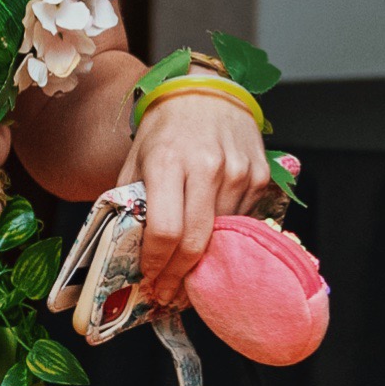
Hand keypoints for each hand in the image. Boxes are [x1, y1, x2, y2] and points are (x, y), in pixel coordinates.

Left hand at [126, 89, 274, 308]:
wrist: (206, 91)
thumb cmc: (166, 128)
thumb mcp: (137, 158)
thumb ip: (131, 200)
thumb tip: (124, 248)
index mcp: (167, 162)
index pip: (164, 230)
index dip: (157, 264)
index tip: (150, 280)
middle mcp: (206, 167)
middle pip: (196, 242)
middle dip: (180, 276)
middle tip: (169, 294)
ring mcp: (237, 172)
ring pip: (222, 237)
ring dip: (204, 261)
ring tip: (186, 271)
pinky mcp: (259, 175)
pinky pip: (242, 221)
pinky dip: (225, 236)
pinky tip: (210, 239)